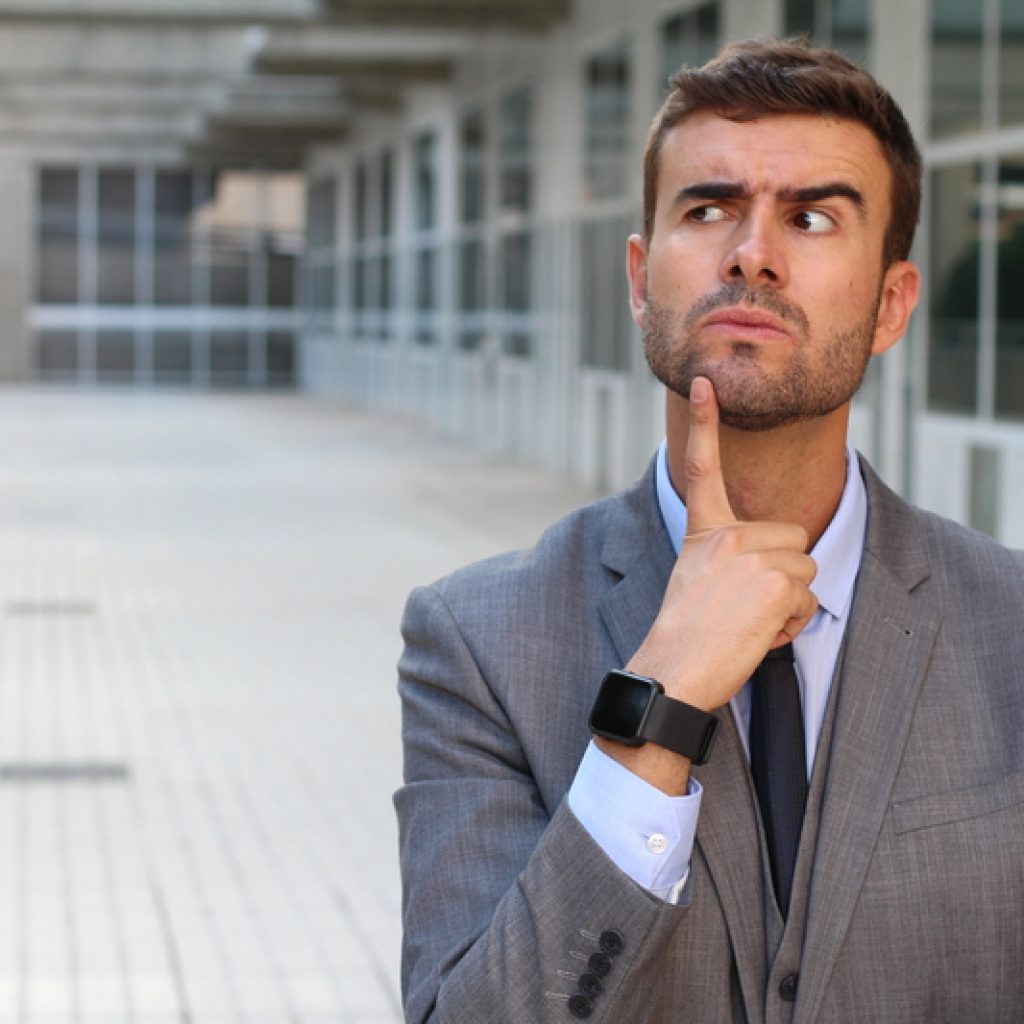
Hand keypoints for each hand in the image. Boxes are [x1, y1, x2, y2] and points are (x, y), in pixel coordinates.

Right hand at [627, 377, 818, 712]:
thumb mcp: (697, 579)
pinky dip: (793, 621)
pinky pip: (809, 597)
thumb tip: (779, 565)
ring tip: (748, 621)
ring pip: (805, 567)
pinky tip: (757, 634)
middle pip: (791, 537)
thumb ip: (729, 557)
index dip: (704, 423)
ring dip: (789, 600)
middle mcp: (726, 535)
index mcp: (703, 531)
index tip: (703, 383)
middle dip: (783, 573)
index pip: (702, 468)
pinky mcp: (776, 580)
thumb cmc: (685, 633)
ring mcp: (751, 554)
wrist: (673, 668)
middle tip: (744, 605)